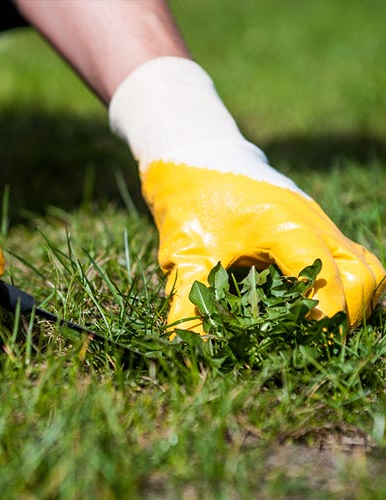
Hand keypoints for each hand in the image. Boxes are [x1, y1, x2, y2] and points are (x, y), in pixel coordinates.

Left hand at [109, 57, 385, 333]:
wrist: (196, 154)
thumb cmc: (189, 197)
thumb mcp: (184, 249)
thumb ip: (188, 297)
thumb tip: (186, 344)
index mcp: (285, 225)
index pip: (326, 275)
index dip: (326, 315)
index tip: (309, 343)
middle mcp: (313, 221)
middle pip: (362, 274)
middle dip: (347, 314)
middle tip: (315, 342)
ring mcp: (318, 220)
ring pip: (365, 264)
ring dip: (353, 299)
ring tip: (321, 327)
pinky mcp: (313, 223)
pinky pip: (350, 255)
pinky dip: (345, 283)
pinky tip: (316, 302)